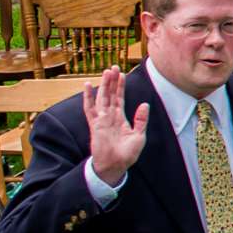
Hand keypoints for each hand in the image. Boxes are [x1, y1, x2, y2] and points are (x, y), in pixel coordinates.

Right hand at [82, 67, 149, 186]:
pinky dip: (88, 97)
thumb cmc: (127, 154)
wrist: (115, 166)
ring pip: (102, 98)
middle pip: (110, 95)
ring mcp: (101, 119)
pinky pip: (90, 108)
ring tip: (106, 71)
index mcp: (120, 119)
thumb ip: (141, 120)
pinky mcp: (95, 124)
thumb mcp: (139, 136)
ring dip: (104, 85)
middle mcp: (110, 117)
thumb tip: (144, 104)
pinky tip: (88, 85)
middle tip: (113, 67)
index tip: (122, 74)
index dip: (121, 86)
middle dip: (112, 81)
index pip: (120, 98)